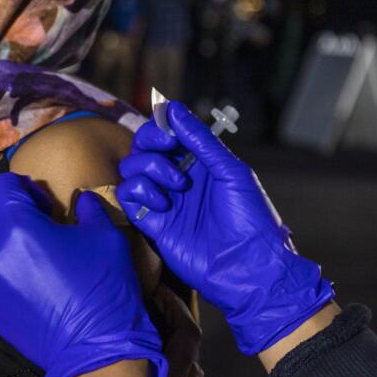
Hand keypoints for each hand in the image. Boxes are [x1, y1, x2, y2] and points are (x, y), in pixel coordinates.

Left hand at [0, 172, 167, 376]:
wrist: (94, 349)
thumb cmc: (101, 286)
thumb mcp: (106, 236)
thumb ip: (89, 209)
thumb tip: (82, 199)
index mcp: (17, 224)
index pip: (3, 185)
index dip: (24, 186)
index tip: (46, 203)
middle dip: (6, 207)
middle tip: (35, 220)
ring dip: (1, 237)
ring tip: (31, 249)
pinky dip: (3, 267)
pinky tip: (31, 279)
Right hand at [116, 101, 334, 355]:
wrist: (248, 268)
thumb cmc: (249, 218)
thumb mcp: (230, 172)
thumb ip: (201, 140)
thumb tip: (173, 108)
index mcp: (199, 162)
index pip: (166, 133)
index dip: (160, 126)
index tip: (169, 131)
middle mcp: (177, 178)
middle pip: (143, 147)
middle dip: (150, 143)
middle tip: (168, 150)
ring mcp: (163, 200)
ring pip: (131, 169)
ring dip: (149, 168)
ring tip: (176, 186)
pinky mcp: (152, 224)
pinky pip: (128, 197)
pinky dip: (139, 193)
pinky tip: (162, 205)